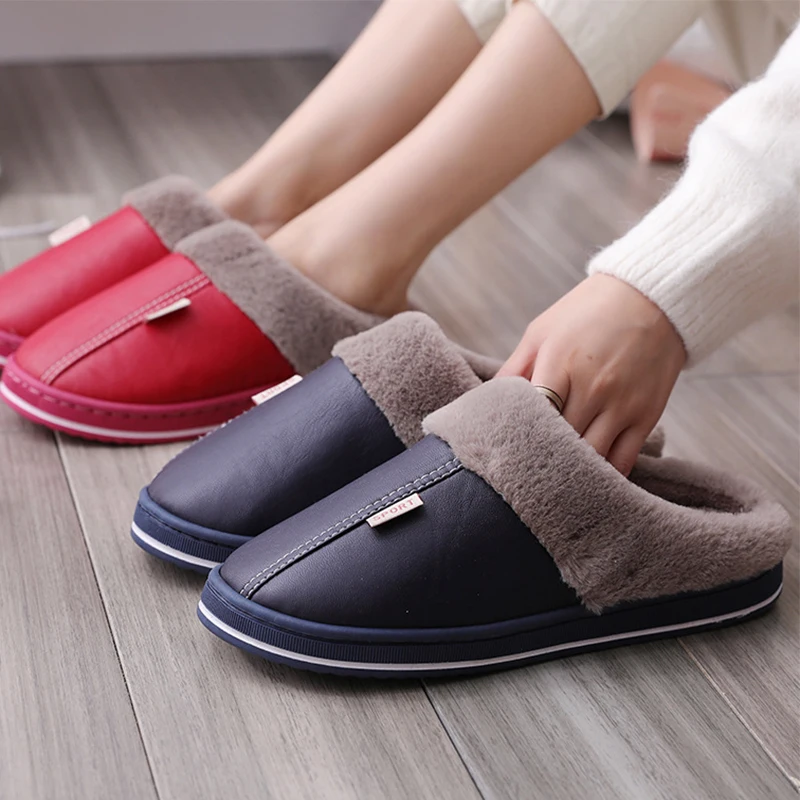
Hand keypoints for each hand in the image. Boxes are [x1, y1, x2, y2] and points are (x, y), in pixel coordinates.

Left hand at [498, 274, 685, 474]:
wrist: (654, 298)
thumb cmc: (588, 313)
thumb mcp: (542, 331)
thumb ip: (513, 369)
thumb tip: (484, 401)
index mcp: (560, 362)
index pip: (532, 414)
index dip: (517, 435)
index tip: (505, 449)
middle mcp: (593, 387)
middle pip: (559, 441)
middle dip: (539, 458)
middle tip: (522, 473)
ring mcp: (622, 404)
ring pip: (590, 458)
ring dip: (570, 471)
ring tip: (552, 479)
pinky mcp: (647, 416)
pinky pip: (623, 460)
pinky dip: (604, 475)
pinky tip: (587, 478)